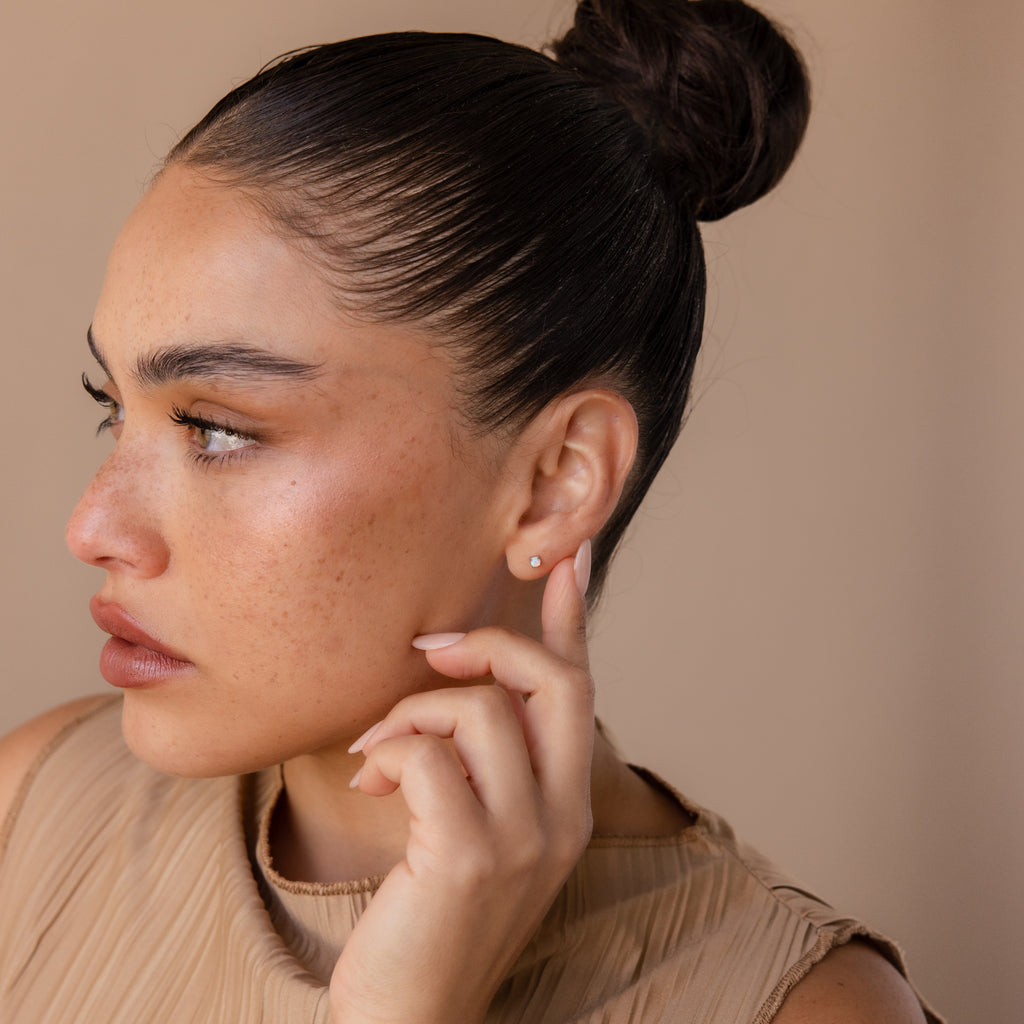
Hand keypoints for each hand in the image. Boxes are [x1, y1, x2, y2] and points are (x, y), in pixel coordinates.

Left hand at [329, 544, 593, 1023]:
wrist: (411, 1018)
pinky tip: (368, 778)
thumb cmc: (432, 916)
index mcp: (568, 804)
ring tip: (378, 744)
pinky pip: (430, 757)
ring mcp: (522, 839)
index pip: (581, 690)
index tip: (566, 557)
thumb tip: (458, 687)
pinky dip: (391, 750)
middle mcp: (561, 817)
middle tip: (435, 648)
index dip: (572, 619)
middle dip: (491, 644)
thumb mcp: (474, 830)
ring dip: (413, 709)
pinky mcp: (468, 856)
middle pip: (554, 682)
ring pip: (483, 711)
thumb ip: (482, 762)